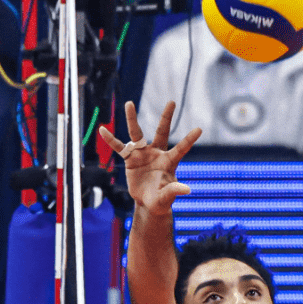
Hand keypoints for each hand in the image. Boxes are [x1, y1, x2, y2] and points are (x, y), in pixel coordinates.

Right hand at [99, 101, 201, 216]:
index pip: (180, 149)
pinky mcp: (130, 158)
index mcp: (169, 162)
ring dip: (132, 119)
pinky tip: (102, 130)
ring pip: (137, 134)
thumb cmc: (161, 200)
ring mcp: (143, 154)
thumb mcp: (166, 198)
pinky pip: (119, 147)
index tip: (200, 129)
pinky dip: (111, 140)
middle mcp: (156, 153)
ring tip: (129, 103)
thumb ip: (173, 191)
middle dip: (166, 117)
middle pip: (161, 132)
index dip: (189, 140)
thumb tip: (187, 190)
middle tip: (172, 101)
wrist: (147, 201)